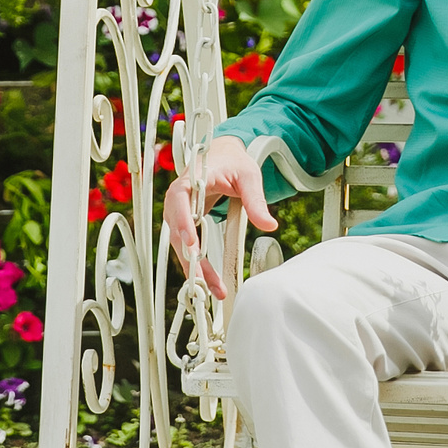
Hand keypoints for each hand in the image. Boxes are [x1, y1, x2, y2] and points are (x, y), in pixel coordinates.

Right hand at [163, 134, 275, 297]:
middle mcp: (179, 199)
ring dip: (195, 268)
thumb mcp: (249, 176)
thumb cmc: (233, 161)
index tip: (191, 243)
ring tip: (213, 290)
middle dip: (191, 259)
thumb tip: (269, 224)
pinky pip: (189, 248)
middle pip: (179, 232)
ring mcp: (180, 214)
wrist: (224, 156)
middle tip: (204, 281)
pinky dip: (198, 265)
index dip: (182, 222)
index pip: (179, 200)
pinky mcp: (187, 225)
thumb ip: (256, 200)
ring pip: (182, 245)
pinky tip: (209, 284)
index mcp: (191, 180)